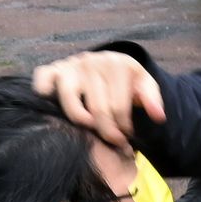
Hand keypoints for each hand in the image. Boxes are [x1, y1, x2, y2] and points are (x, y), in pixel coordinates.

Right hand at [31, 51, 165, 149]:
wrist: (109, 65)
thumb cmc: (127, 82)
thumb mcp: (144, 86)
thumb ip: (153, 100)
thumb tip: (158, 117)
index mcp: (117, 63)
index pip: (118, 109)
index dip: (123, 129)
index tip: (126, 138)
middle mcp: (92, 60)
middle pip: (97, 110)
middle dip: (107, 131)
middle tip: (113, 141)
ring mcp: (71, 65)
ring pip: (71, 102)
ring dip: (81, 121)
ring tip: (91, 128)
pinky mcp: (53, 69)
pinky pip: (42, 80)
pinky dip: (45, 92)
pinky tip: (57, 107)